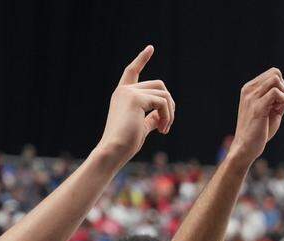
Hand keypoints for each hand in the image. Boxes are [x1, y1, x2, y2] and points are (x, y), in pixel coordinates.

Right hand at [98, 46, 176, 161]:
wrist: (113, 150)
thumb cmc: (125, 143)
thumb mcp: (140, 128)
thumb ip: (150, 119)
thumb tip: (161, 116)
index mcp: (123, 95)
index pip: (132, 71)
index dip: (142, 59)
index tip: (150, 48)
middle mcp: (125, 90)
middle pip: (159, 86)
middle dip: (169, 105)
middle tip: (166, 125)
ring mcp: (130, 92)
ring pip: (164, 94)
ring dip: (170, 113)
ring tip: (164, 130)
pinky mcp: (136, 98)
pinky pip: (163, 103)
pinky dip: (168, 116)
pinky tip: (162, 130)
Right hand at [230, 68, 283, 164]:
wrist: (246, 147)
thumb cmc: (260, 130)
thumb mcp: (275, 111)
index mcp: (250, 88)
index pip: (273, 73)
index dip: (282, 86)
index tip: (278, 102)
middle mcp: (249, 89)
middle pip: (275, 73)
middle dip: (283, 88)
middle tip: (279, 105)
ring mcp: (252, 97)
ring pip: (275, 80)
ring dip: (283, 93)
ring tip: (277, 108)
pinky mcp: (257, 107)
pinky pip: (275, 92)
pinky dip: (283, 99)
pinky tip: (278, 110)